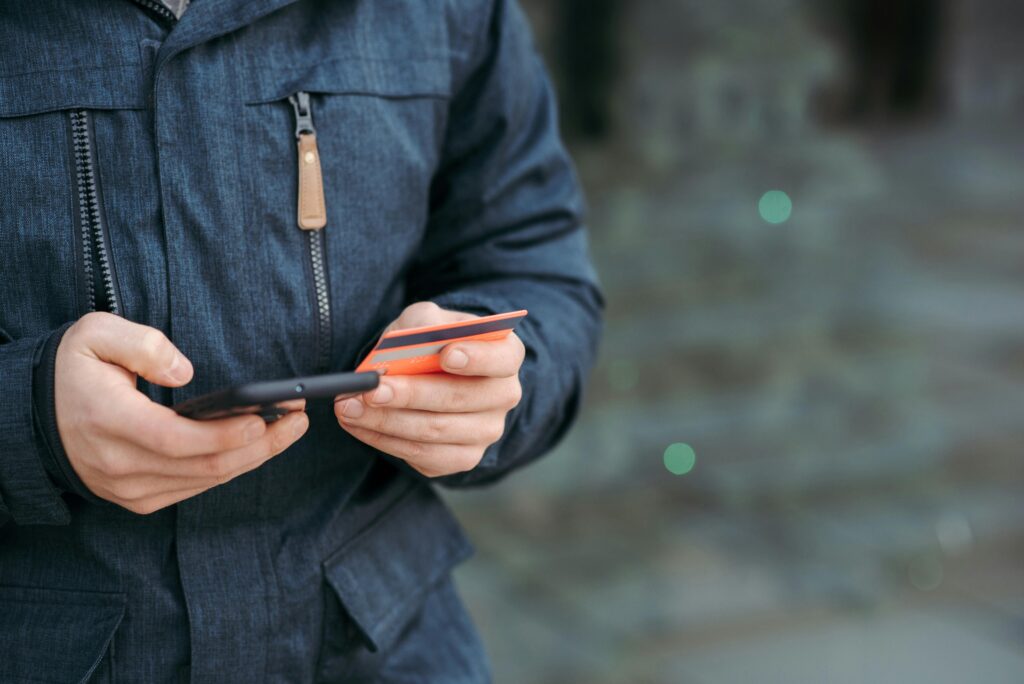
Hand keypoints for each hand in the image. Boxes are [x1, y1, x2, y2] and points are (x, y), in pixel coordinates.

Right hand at [55, 312, 308, 513]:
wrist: (35, 417)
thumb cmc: (72, 370)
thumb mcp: (94, 335)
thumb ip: (140, 343)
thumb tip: (183, 370)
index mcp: (108, 420)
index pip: (176, 439)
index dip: (225, 434)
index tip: (265, 417)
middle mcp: (119, 464)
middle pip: (203, 466)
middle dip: (260, 444)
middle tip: (298, 419)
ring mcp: (129, 488)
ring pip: (206, 482)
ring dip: (254, 458)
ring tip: (290, 429)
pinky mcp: (139, 498)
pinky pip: (195, 488)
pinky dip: (231, 469)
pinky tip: (259, 446)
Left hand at [336, 302, 523, 477]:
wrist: (431, 375)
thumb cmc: (430, 342)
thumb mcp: (425, 321)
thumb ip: (418, 325)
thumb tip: (397, 348)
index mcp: (506, 355)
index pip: (502, 358)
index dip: (477, 358)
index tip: (446, 355)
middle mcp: (504, 396)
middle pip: (460, 399)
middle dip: (411, 394)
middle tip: (371, 389)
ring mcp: (486, 431)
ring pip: (435, 431)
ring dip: (386, 421)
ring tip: (349, 407)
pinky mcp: (463, 458)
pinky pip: (422, 456)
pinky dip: (385, 440)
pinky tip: (360, 425)